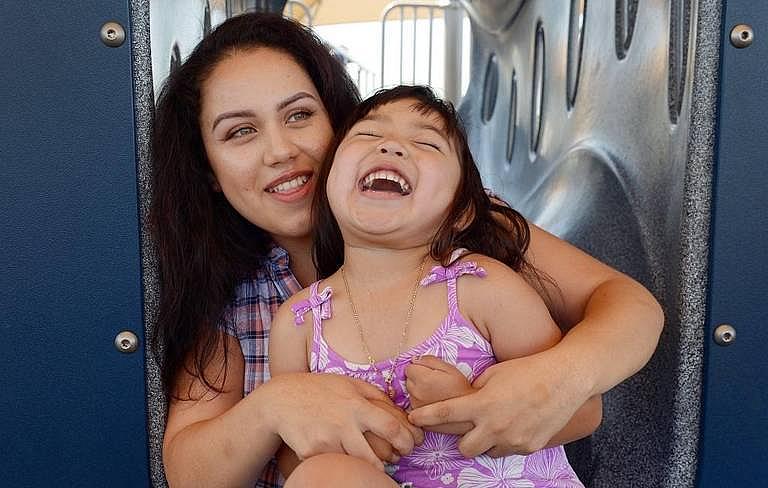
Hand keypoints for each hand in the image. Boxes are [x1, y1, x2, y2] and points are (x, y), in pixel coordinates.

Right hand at [263, 373, 423, 469]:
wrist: (281, 400)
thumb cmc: (318, 389)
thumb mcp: (348, 383)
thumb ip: (374, 394)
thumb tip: (399, 408)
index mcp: (356, 406)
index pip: (391, 427)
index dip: (406, 440)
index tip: (410, 445)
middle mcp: (343, 424)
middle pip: (374, 456)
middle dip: (389, 462)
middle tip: (395, 460)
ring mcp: (326, 441)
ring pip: (354, 463)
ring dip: (365, 465)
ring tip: (372, 460)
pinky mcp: (311, 453)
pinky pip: (332, 463)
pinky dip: (339, 461)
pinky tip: (339, 452)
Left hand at [405, 355, 473, 407]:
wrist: (470, 412)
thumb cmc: (462, 388)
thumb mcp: (449, 368)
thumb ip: (429, 360)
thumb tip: (414, 359)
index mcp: (423, 380)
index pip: (409, 368)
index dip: (419, 368)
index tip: (429, 372)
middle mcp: (416, 394)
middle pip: (408, 380)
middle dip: (418, 379)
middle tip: (434, 382)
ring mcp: (416, 408)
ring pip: (410, 393)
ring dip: (418, 390)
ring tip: (435, 393)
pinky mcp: (418, 418)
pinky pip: (413, 405)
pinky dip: (420, 403)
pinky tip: (433, 403)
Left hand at [408, 350, 587, 456]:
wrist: (565, 379)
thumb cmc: (527, 369)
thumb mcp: (494, 374)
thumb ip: (476, 391)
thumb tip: (465, 399)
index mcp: (482, 403)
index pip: (444, 414)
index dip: (425, 417)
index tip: (413, 418)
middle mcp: (494, 426)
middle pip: (463, 448)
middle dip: (460, 439)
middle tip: (466, 427)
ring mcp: (513, 440)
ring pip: (486, 452)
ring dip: (484, 442)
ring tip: (493, 425)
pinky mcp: (529, 447)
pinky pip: (508, 450)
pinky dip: (506, 441)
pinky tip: (514, 426)